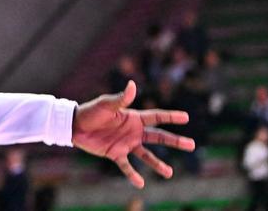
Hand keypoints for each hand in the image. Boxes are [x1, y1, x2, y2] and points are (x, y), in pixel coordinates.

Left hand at [72, 80, 193, 188]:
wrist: (75, 125)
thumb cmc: (91, 112)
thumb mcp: (107, 105)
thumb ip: (121, 99)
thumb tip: (133, 84)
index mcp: (134, 117)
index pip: (157, 117)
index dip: (172, 117)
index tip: (186, 118)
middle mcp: (133, 131)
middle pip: (158, 137)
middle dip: (175, 141)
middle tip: (192, 145)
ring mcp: (126, 144)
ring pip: (146, 155)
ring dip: (158, 164)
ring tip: (169, 173)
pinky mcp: (115, 154)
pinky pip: (127, 166)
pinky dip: (133, 175)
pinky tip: (141, 183)